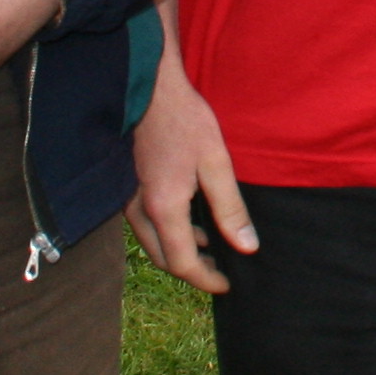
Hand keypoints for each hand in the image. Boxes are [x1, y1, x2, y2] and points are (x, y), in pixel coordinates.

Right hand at [128, 22, 258, 293]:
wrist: (152, 90)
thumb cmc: (186, 122)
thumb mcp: (216, 163)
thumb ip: (230, 208)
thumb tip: (247, 246)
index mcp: (164, 209)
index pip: (182, 263)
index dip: (206, 279)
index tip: (228, 284)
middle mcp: (140, 211)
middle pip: (164, 259)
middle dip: (192, 270)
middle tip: (221, 269)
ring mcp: (130, 200)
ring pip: (153, 244)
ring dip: (180, 252)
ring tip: (212, 246)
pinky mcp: (128, 188)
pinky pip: (147, 226)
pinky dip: (169, 234)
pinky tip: (193, 221)